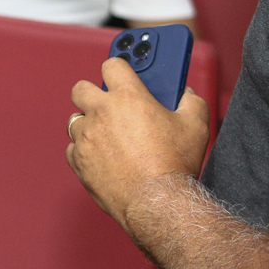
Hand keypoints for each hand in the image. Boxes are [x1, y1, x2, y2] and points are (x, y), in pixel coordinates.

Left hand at [66, 57, 209, 231]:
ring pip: (75, 119)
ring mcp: (86, 137)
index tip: (122, 75)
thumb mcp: (195, 125)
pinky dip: (84, 151)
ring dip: (88, 123)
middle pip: (81, 88)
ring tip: (107, 133)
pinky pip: (73, 148)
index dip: (119, 69)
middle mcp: (101, 112)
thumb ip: (191, 100)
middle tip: (108, 104)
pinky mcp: (78, 161)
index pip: (112, 65)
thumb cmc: (175, 164)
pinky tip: (101, 156)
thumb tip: (185, 94)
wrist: (157, 203)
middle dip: (93, 93)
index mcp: (128, 97)